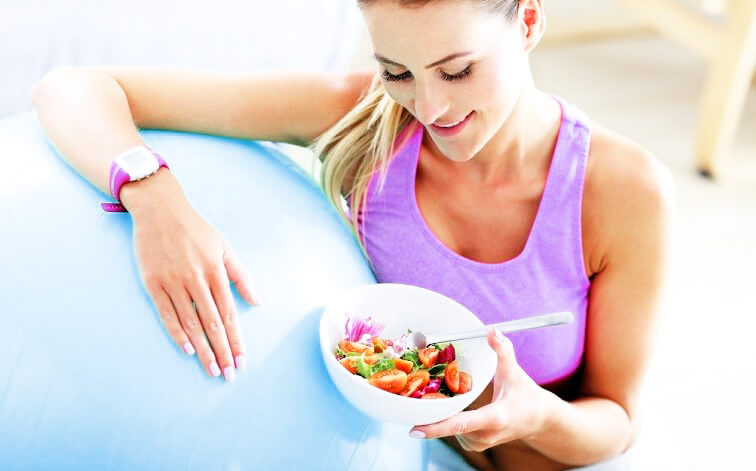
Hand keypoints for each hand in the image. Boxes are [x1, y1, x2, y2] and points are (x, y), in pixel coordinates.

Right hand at [125, 174, 259, 380]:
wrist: (160, 210)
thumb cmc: (196, 229)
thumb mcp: (225, 247)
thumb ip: (241, 276)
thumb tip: (256, 302)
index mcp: (215, 271)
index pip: (229, 314)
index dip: (236, 340)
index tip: (242, 360)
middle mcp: (195, 279)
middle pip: (212, 324)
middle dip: (222, 351)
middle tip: (228, 374)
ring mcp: (173, 282)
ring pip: (190, 323)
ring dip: (202, 349)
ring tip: (211, 369)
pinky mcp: (153, 283)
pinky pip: (166, 314)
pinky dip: (176, 333)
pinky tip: (187, 350)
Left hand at [409, 328, 549, 450]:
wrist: (538, 420)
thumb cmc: (526, 395)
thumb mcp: (514, 372)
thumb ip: (503, 350)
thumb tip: (492, 330)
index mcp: (495, 418)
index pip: (462, 424)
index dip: (437, 427)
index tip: (414, 429)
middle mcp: (485, 435)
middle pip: (449, 427)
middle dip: (430, 414)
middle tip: (411, 401)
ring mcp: (479, 443)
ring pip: (449, 429)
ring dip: (439, 415)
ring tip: (433, 398)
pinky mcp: (474, 445)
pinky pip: (453, 432)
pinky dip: (446, 420)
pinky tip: (446, 407)